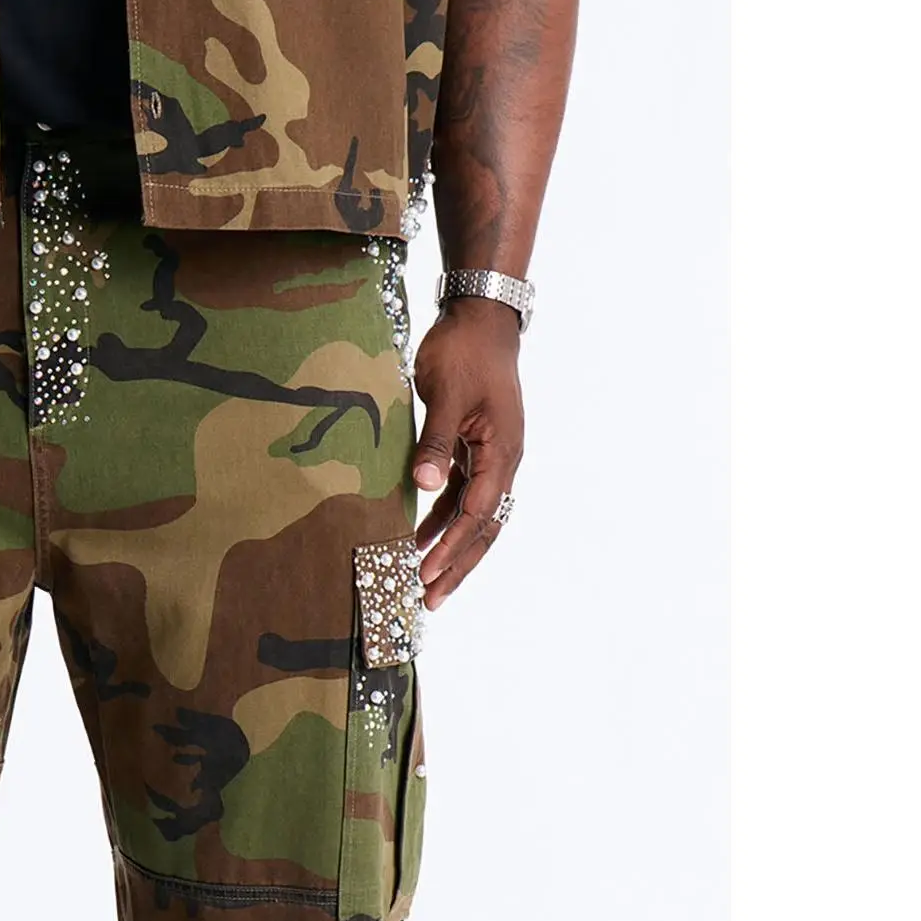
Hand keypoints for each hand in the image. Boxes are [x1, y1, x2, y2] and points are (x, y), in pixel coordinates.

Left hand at [408, 299, 525, 610]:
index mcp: (502, 452)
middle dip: (458, 566)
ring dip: (450, 550)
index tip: (426, 572)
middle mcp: (503, 462)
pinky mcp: (475, 452)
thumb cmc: (465, 351)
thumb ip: (435, 441)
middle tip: (430, 600)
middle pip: (484, 529)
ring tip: (424, 582)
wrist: (480, 319)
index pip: (477, 513)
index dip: (452, 546)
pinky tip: (418, 538)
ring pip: (474, 519)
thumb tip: (424, 485)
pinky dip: (441, 522)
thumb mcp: (446, 394)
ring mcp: (491, 459)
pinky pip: (462, 498)